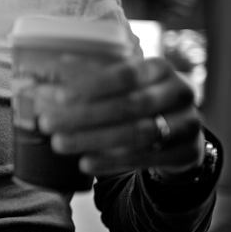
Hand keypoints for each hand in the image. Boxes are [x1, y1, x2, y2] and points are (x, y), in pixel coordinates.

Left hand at [36, 57, 203, 175]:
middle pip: (129, 105)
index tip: (58, 96)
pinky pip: (145, 158)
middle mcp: (178, 92)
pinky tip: (85, 163)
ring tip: (59, 144)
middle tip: (47, 123)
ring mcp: (186, 123)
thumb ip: (90, 82)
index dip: (92, 86)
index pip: (125, 75)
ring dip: (93, 139)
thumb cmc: (139, 101)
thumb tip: (46, 82)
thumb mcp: (123, 85)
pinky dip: (111, 161)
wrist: (182, 132)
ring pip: (136, 133)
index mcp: (159, 68)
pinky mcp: (186, 152)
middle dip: (84, 115)